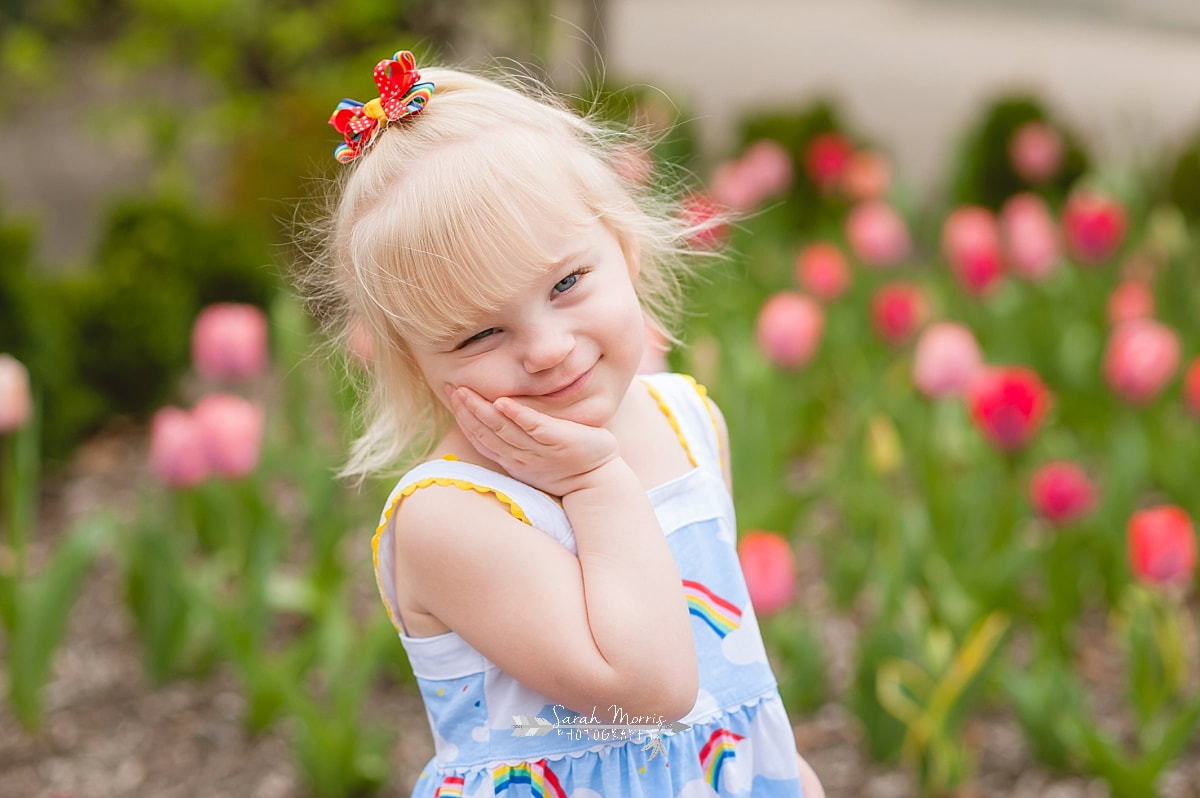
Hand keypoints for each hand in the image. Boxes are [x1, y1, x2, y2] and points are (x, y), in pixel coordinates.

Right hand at [445, 385, 618, 496]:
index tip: (451, 396)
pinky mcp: (559, 441)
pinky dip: (517, 415)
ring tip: (466, 392)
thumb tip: (502, 416)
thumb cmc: (568, 466)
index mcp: (512, 460)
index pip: (481, 438)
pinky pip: (534, 426)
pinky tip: (502, 402)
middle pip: (486, 432)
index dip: (463, 418)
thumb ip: (519, 439)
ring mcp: (538, 450)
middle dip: (465, 410)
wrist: (599, 482)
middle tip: (451, 388)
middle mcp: (520, 457)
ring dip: (481, 410)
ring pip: (503, 430)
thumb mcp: (536, 457)